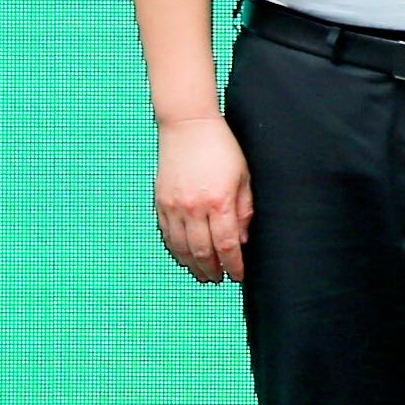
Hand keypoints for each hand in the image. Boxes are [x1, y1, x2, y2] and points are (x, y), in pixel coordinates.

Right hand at [151, 112, 253, 284]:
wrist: (187, 126)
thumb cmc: (222, 148)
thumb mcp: (243, 177)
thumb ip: (244, 210)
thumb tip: (242, 240)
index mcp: (220, 201)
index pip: (228, 244)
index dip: (234, 264)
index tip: (239, 275)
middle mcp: (194, 207)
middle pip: (203, 251)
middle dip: (213, 270)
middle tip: (220, 279)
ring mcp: (174, 205)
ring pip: (182, 248)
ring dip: (192, 265)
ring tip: (203, 274)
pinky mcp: (160, 202)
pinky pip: (166, 235)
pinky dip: (175, 250)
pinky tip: (184, 257)